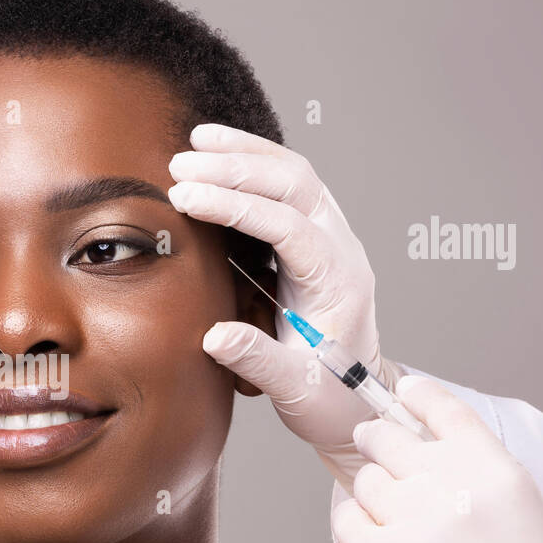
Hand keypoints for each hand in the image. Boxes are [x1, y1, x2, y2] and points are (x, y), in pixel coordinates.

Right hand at [168, 123, 402, 489]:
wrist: (361, 402)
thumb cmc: (332, 400)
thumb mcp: (296, 390)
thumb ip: (258, 361)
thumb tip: (214, 336)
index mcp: (339, 281)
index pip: (286, 224)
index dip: (233, 205)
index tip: (183, 197)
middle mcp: (341, 249)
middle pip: (295, 184)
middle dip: (236, 166)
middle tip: (180, 164)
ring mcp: (330, 240)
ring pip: (294, 175)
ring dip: (246, 154)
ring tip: (196, 140)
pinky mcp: (312, 241)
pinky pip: (287, 189)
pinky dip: (252, 166)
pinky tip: (217, 158)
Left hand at [332, 373, 542, 542]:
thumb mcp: (522, 508)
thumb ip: (475, 471)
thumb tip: (427, 449)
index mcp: (493, 468)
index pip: (443, 408)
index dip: (416, 395)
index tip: (402, 392)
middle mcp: (451, 486)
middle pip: (387, 437)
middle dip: (376, 440)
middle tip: (371, 445)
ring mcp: (413, 521)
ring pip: (365, 479)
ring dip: (369, 491)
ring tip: (389, 513)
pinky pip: (346, 521)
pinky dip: (351, 522)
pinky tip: (368, 534)